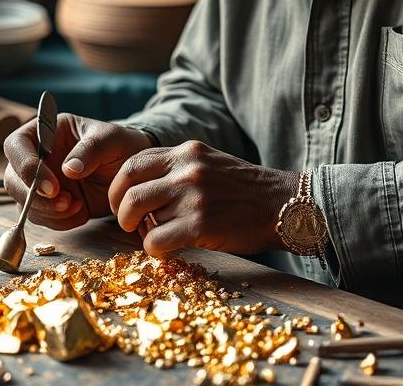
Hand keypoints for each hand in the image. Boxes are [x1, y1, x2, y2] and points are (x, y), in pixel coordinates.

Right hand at [3, 113, 154, 229]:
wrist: (133, 173)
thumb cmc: (121, 146)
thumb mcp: (112, 140)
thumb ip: (91, 150)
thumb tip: (68, 169)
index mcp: (46, 131)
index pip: (16, 144)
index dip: (25, 166)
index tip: (51, 186)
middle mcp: (37, 156)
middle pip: (12, 179)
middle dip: (35, 197)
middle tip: (66, 202)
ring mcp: (40, 182)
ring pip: (23, 203)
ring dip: (48, 212)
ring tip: (78, 206)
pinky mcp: (49, 204)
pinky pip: (41, 218)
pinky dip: (59, 222)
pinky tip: (81, 212)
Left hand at [108, 140, 298, 255]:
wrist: (284, 205)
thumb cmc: (245, 189)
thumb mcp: (209, 163)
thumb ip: (176, 168)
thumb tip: (140, 190)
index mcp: (186, 152)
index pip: (132, 164)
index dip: (118, 187)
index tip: (122, 202)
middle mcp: (186, 170)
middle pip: (129, 191)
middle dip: (122, 213)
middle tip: (129, 225)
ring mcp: (192, 197)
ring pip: (142, 219)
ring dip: (144, 233)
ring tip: (160, 236)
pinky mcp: (199, 225)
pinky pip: (155, 242)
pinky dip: (155, 250)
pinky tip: (169, 249)